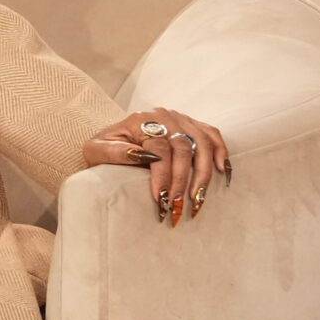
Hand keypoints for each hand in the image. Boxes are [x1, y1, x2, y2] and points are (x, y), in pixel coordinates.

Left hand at [84, 109, 230, 226]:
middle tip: (179, 203)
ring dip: (203, 173)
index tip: (162, 197)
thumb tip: (138, 155)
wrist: (113, 138)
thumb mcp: (96, 150)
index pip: (158, 148)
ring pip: (201, 143)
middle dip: (183, 178)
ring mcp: (181, 118)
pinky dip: (220, 152)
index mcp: (140, 120)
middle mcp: (164, 116)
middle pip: (182, 146)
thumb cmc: (105, 147)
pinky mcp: (192, 125)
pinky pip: (213, 135)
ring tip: (198, 198)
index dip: (162, 174)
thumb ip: (113, 152)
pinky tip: (222, 172)